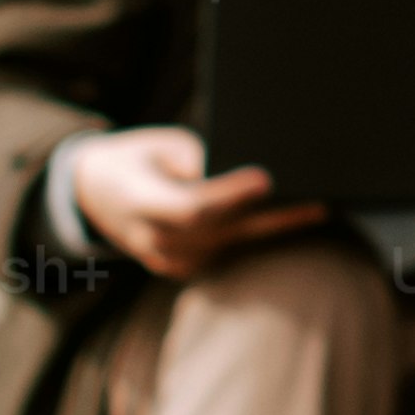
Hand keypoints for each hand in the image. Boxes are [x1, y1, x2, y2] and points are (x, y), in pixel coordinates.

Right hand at [64, 124, 327, 280]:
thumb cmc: (137, 158)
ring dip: (272, 227)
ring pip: (228, 244)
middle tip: (317, 197)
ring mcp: (166, 260)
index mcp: (139, 201)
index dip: (230, 195)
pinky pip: (225, 252)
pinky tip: (296, 219)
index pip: (191, 207)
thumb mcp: (162, 146)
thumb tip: (249, 172)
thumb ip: (199, 162)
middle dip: (270, 214)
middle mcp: (151, 239)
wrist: (94, 193)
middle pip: (220, 229)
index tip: (267, 178)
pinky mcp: (181, 268)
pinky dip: (256, 236)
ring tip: (320, 206)